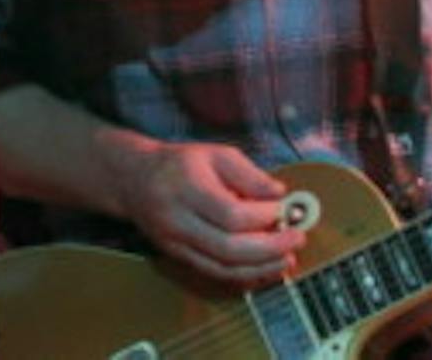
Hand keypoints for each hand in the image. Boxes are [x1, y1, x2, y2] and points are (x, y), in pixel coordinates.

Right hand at [112, 138, 305, 286]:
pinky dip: (245, 277)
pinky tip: (266, 269)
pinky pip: (215, 275)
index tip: (285, 209)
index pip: (230, 214)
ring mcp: (176, 244)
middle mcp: (178, 220)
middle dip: (270, 248)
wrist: (134, 181)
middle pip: (229, 247)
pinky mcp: (179, 258)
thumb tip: (280, 194)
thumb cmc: (179, 164)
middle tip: (297, 239)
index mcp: (186, 188)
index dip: (263, 217)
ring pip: (223, 268)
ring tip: (288, 259)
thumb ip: (249, 174)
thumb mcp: (215, 154)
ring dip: (261, 269)